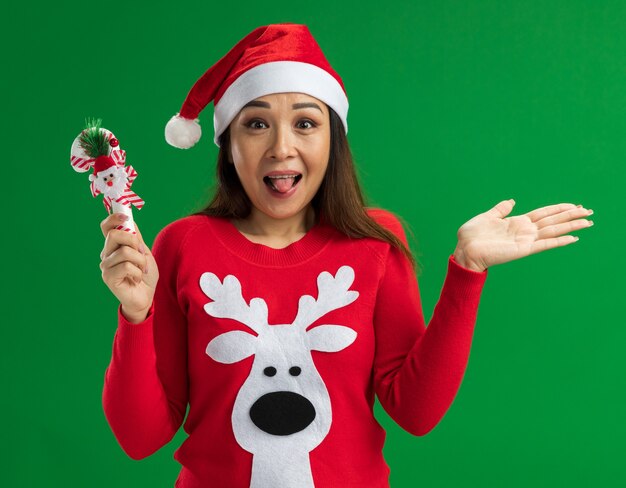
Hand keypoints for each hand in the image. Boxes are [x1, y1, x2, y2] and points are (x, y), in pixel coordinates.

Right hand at [100, 213, 158, 322]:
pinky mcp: (108, 278)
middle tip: (141, 253)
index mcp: (114, 246)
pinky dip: (137, 272)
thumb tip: (129, 220)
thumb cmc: (144, 275)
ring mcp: (106, 266)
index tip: (125, 217)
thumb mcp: (143, 252)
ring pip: (125, 252)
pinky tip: (136, 279)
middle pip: (114, 234)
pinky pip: (126, 266)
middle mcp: (106, 254)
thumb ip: (135, 238)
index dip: (114, 218)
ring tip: (141, 270)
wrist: (146, 296)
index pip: (106, 227)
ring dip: (140, 261)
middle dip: (133, 241)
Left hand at [453, 200, 593, 271]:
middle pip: (553, 220)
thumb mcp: (487, 217)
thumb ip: (500, 209)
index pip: (543, 213)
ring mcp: (525, 240)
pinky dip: (559, 241)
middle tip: (589, 211)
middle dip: (571, 215)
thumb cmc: (471, 236)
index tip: (574, 204)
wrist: (464, 250)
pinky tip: (573, 238)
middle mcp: (524, 231)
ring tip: (588, 221)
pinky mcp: (523, 249)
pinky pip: (545, 244)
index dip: (558, 208)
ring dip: (571, 225)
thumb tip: (511, 201)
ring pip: (553, 230)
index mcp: (516, 222)